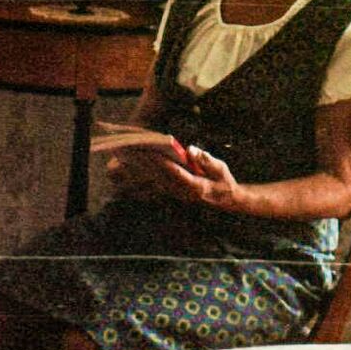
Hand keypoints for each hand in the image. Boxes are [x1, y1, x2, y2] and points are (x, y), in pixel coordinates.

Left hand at [108, 145, 240, 210]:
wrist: (225, 200)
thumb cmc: (223, 181)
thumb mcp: (221, 169)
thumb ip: (207, 160)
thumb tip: (191, 149)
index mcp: (195, 186)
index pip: (174, 172)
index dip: (161, 162)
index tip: (149, 151)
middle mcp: (182, 192)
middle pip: (158, 176)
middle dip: (143, 163)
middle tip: (129, 150)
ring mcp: (175, 194)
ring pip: (152, 181)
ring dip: (139, 170)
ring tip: (125, 156)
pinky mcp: (171, 193)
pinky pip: (152, 185)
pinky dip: (141, 176)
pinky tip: (130, 167)